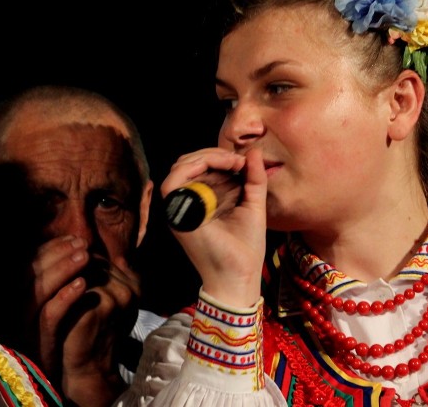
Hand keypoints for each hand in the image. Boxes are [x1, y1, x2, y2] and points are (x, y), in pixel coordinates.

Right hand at [0, 234, 138, 405]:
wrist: (56, 379)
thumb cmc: (54, 335)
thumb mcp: (44, 304)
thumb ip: (47, 279)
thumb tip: (64, 246)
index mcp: (7, 298)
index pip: (26, 264)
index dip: (49, 248)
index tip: (72, 239)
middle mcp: (8, 310)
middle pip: (29, 273)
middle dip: (57, 254)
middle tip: (82, 242)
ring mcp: (20, 328)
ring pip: (37, 291)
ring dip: (62, 269)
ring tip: (85, 256)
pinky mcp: (36, 344)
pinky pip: (49, 316)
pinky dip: (65, 298)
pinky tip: (82, 285)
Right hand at [161, 147, 266, 307]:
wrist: (240, 276)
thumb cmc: (246, 248)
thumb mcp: (253, 205)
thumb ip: (253, 179)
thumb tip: (254, 151)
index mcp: (202, 201)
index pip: (199, 167)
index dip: (218, 156)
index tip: (243, 161)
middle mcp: (187, 203)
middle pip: (186, 163)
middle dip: (212, 153)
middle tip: (236, 160)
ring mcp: (180, 209)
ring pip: (179, 167)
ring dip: (205, 157)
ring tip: (230, 162)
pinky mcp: (177, 215)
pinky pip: (172, 182)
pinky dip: (194, 167)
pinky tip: (219, 167)